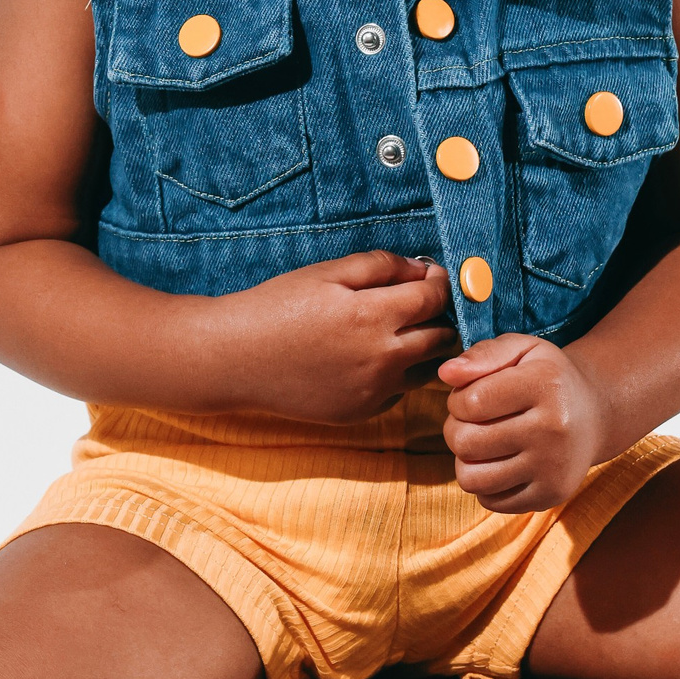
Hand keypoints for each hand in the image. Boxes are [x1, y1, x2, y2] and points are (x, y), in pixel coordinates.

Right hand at [208, 251, 456, 421]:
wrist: (236, 359)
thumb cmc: (278, 307)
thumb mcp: (327, 273)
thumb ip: (381, 266)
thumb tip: (423, 269)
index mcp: (374, 317)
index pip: (435, 298)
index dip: (440, 281)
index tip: (432, 275)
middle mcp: (382, 359)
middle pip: (443, 338)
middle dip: (440, 315)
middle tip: (420, 303)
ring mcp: (374, 391)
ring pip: (429, 370)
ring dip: (425, 349)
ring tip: (399, 331)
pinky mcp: (362, 412)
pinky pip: (399, 393)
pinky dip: (397, 375)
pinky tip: (369, 358)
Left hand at [436, 333, 613, 512]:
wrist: (593, 415)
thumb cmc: (546, 378)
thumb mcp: (522, 350)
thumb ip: (483, 353)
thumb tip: (445, 372)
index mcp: (546, 385)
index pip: (469, 402)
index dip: (457, 400)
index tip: (471, 397)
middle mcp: (554, 429)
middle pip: (465, 443)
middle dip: (456, 430)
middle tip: (473, 422)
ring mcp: (554, 467)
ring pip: (471, 479)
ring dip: (466, 461)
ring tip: (481, 444)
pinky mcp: (551, 495)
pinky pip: (489, 500)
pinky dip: (485, 484)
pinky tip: (500, 463)